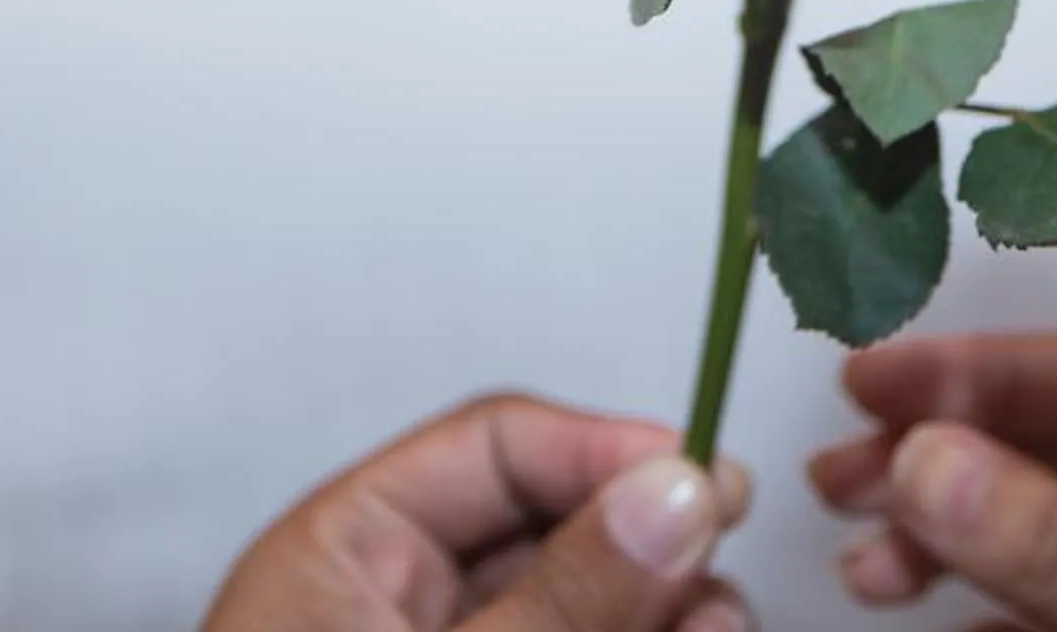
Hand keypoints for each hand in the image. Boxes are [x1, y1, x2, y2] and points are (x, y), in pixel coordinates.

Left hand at [205, 394, 751, 631]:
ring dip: (669, 606)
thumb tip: (670, 497)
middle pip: (563, 525)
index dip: (611, 452)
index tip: (703, 482)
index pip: (500, 443)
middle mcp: (394, 602)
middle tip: (716, 578)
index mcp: (340, 553)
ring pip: (592, 599)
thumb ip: (559, 597)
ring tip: (716, 630)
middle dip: (656, 545)